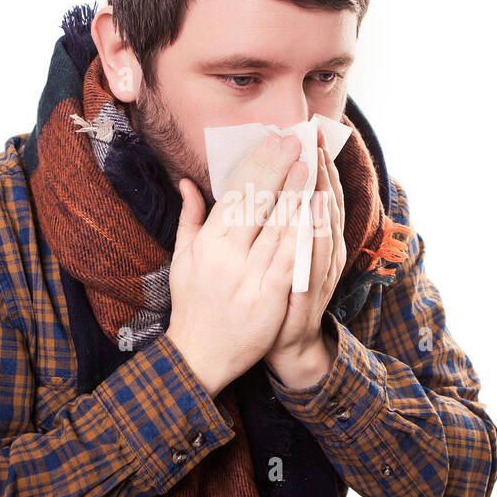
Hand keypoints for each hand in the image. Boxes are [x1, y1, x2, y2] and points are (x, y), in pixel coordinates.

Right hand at [165, 132, 307, 396]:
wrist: (201, 354)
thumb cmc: (194, 304)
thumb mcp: (183, 259)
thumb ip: (189, 219)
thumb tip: (187, 182)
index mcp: (206, 243)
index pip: (234, 194)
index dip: (257, 165)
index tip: (273, 142)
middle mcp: (225, 256)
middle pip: (256, 203)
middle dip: (278, 169)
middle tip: (296, 141)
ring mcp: (247, 276)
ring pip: (276, 226)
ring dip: (295, 193)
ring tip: (310, 164)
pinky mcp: (268, 296)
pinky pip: (289, 258)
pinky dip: (302, 232)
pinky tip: (314, 210)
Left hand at [264, 127, 346, 387]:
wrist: (285, 342)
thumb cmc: (272, 290)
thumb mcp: (266, 249)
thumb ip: (261, 215)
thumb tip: (246, 178)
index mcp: (310, 234)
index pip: (313, 191)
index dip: (312, 163)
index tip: (306, 133)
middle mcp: (323, 248)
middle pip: (326, 202)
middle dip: (320, 170)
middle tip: (315, 139)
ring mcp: (321, 270)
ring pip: (325, 228)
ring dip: (323, 197)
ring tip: (318, 168)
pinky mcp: (312, 291)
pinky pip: (316, 260)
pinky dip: (316, 237)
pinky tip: (314, 216)